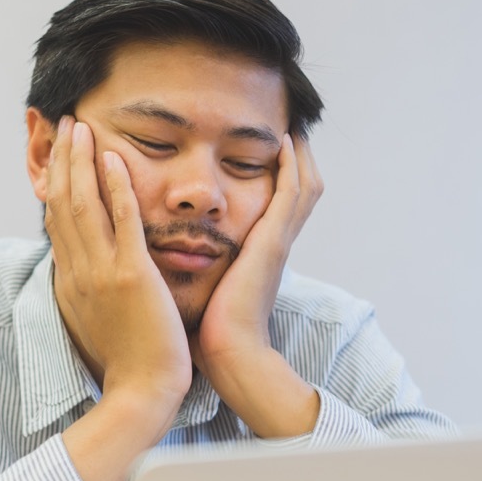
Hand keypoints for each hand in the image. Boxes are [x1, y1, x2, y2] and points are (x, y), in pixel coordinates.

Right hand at [46, 117, 192, 480]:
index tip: (59, 153)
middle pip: (62, 203)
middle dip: (62, 160)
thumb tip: (82, 269)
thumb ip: (88, 289)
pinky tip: (115, 158)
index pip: (56, 220)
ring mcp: (102, 272)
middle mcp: (78, 272)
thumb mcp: (95, 318)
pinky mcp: (132, 276)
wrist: (142, 392)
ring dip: (82, 162)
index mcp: (70, 281)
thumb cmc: (129, 361)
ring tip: (82, 127)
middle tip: (65, 124)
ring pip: (84, 205)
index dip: (55, 182)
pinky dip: (116, 188)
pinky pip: (121, 223)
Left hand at [191, 134, 324, 436]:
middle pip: (302, 190)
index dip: (283, 177)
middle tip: (292, 128)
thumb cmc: (214, 334)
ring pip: (303, 186)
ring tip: (292, 125)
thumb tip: (177, 264)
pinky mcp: (272, 243)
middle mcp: (276, 244)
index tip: (273, 151)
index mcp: (262, 256)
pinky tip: (284, 142)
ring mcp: (278, 242)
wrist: (230, 355)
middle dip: (300, 159)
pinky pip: (290, 194)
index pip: (281, 207)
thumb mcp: (210, 292)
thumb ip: (203, 273)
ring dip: (300, 154)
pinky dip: (291, 166)